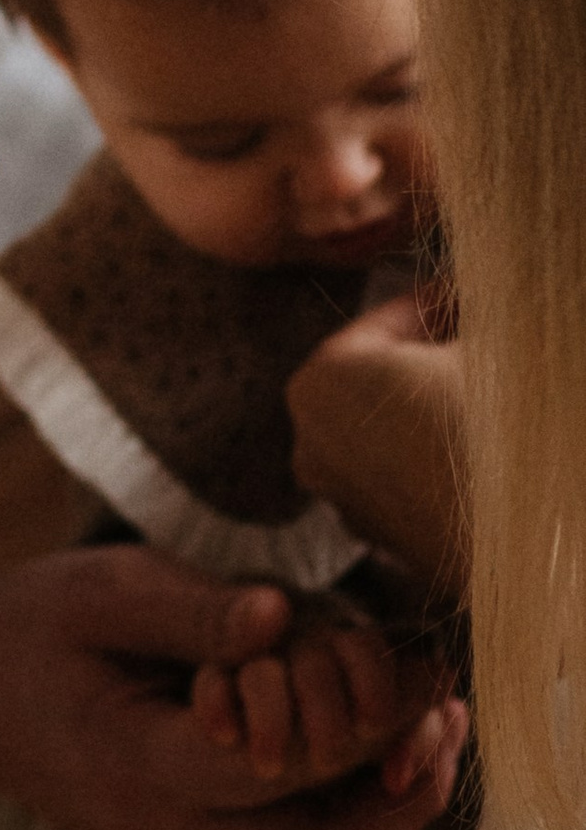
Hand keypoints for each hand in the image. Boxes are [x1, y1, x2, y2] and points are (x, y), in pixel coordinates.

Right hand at [0, 538, 467, 829]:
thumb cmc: (30, 625)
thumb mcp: (100, 591)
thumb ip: (193, 609)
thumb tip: (285, 614)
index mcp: (134, 768)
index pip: (276, 767)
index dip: (358, 720)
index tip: (418, 662)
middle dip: (402, 793)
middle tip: (448, 712)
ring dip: (384, 804)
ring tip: (431, 724)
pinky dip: (347, 804)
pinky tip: (379, 737)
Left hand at [286, 298, 466, 592]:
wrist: (519, 538)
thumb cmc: (493, 428)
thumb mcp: (490, 346)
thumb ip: (471, 309)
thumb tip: (480, 292)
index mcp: (319, 381)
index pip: (387, 323)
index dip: (438, 301)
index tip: (472, 290)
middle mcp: (311, 442)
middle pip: (381, 376)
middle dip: (432, 353)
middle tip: (479, 331)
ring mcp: (341, 496)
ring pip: (391, 426)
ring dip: (432, 403)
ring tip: (487, 385)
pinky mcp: (378, 537)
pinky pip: (404, 472)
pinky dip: (434, 450)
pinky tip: (481, 439)